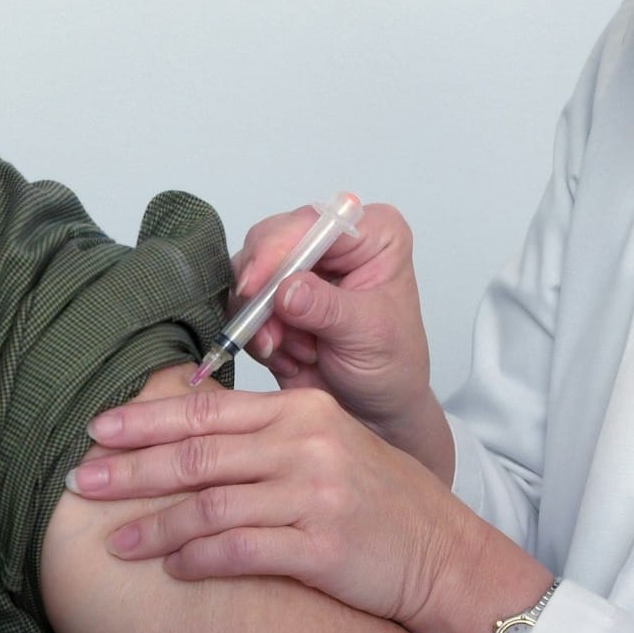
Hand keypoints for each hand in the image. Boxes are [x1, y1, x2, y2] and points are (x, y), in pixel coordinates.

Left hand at [69, 385, 550, 632]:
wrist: (442, 553)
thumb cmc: (381, 500)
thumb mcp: (328, 442)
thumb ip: (267, 431)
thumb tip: (191, 424)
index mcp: (302, 411)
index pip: (208, 409)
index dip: (147, 420)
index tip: (99, 429)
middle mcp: (306, 445)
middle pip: (198, 454)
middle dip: (132, 469)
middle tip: (83, 480)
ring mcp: (315, 495)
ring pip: (211, 505)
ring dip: (156, 526)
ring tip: (118, 542)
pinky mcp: (323, 547)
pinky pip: (242, 551)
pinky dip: (200, 560)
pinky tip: (173, 569)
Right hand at [236, 202, 449, 478]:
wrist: (375, 411)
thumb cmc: (392, 367)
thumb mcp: (369, 335)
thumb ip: (327, 309)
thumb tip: (286, 290)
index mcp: (371, 234)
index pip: (314, 221)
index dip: (279, 248)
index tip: (257, 285)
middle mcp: (331, 242)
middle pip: (271, 239)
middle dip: (263, 291)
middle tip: (269, 332)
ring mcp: (298, 268)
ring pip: (248, 272)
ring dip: (261, 319)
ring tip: (291, 351)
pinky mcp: (272, 296)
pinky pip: (241, 305)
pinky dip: (256, 335)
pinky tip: (287, 356)